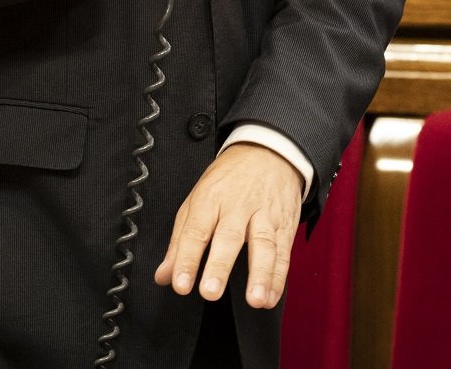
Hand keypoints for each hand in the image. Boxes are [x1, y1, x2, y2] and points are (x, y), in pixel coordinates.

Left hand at [155, 143, 300, 308]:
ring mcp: (264, 215)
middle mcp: (238, 206)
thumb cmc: (229, 180)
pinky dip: (279, 277)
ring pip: (264, 244)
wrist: (268, 152)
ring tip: (255, 299)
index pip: (195, 231)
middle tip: (210, 292)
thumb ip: (180, 241)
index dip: (187, 259)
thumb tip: (164, 275)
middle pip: (229, 237)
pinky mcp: (285, 225)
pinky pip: (284, 252)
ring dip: (260, 274)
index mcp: (210, 199)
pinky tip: (270, 296)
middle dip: (220, 266)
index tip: (181, 284)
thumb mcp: (197, 199)